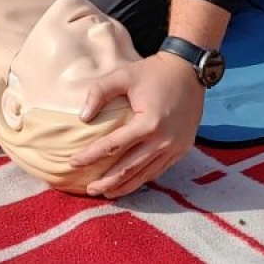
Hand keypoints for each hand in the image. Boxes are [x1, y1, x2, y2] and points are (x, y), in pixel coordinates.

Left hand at [69, 52, 205, 197]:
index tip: (73, 162)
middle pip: (129, 168)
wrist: (189, 70)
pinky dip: (142, 178)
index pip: (113, 145)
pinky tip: (130, 182)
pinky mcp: (183, 149)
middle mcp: (163, 139)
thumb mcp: (123, 75)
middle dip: (107, 181)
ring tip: (106, 192)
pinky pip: (159, 169)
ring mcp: (175, 147)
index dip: (91, 155)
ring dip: (125, 185)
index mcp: (148, 122)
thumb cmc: (154, 72)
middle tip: (89, 190)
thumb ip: (100, 92)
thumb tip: (83, 117)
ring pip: (145, 174)